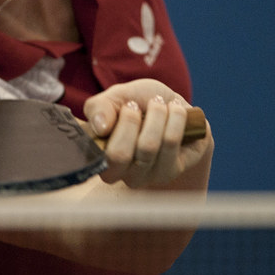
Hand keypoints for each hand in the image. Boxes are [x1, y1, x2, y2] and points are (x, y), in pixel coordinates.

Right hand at [83, 80, 212, 188]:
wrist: (169, 101)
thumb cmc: (137, 102)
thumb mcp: (114, 97)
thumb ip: (98, 108)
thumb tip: (100, 127)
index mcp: (101, 160)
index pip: (99, 155)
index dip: (110, 125)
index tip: (125, 105)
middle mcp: (122, 175)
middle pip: (120, 154)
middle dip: (131, 119)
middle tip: (138, 104)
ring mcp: (147, 176)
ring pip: (148, 145)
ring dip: (156, 113)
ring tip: (158, 102)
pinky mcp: (172, 171)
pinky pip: (171, 141)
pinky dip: (175, 117)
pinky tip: (175, 110)